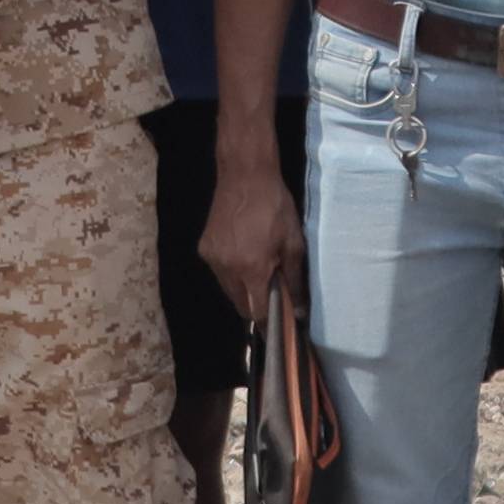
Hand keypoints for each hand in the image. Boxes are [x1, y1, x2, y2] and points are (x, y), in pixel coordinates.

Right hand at [196, 122, 296, 320]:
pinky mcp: (204, 248)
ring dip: (243, 291)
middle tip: (273, 299)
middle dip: (256, 308)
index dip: (269, 323)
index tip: (279, 329)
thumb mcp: (293, 243)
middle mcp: (226, 268)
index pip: (257, 312)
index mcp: (251, 269)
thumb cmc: (275, 206)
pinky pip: (219, 273)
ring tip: (258, 274)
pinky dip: (231, 273)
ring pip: (228, 290)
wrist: (245, 174)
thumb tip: (299, 312)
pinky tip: (243, 257)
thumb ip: (294, 280)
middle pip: (240, 305)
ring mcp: (212, 259)